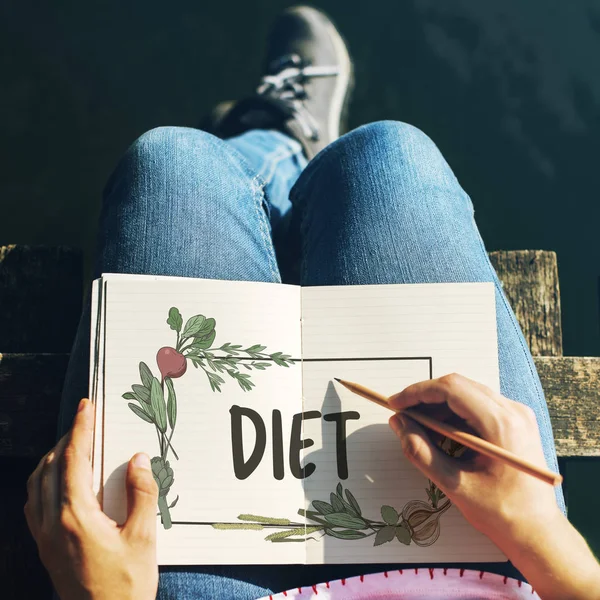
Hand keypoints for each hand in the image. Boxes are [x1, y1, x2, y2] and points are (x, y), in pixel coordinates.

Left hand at [25, 399, 158, 599]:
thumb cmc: (125, 586)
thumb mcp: (143, 539)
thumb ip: (142, 495)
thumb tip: (139, 459)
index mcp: (76, 517)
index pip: (74, 461)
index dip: (81, 429)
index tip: (86, 407)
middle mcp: (52, 523)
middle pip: (51, 467)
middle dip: (68, 438)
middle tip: (86, 420)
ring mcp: (44, 537)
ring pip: (37, 483)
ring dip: (53, 457)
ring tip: (73, 444)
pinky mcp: (44, 548)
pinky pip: (33, 503)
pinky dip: (43, 481)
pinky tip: (57, 481)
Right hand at [387, 373, 559, 549]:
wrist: (538, 531)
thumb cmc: (501, 513)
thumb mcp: (453, 484)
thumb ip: (421, 451)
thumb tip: (398, 423)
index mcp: (501, 424)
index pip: (451, 389)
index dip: (418, 392)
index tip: (395, 403)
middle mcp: (513, 411)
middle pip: (459, 386)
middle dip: (426, 398)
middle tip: (403, 415)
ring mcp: (517, 414)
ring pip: (468, 393)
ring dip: (439, 406)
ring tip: (419, 428)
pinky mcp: (516, 421)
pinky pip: (479, 405)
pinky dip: (455, 414)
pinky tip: (441, 434)